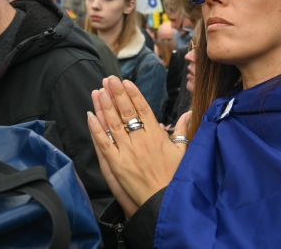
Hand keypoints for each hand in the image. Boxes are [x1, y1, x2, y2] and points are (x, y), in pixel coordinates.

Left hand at [87, 76, 186, 206]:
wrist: (164, 201)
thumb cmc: (176, 177)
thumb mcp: (184, 151)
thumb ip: (184, 130)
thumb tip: (189, 114)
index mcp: (157, 135)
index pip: (143, 109)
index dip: (133, 95)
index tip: (126, 82)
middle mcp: (141, 140)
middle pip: (126, 112)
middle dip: (117, 94)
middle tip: (109, 80)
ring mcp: (127, 151)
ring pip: (113, 123)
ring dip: (105, 106)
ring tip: (99, 90)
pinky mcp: (116, 164)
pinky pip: (104, 143)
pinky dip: (96, 129)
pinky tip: (91, 115)